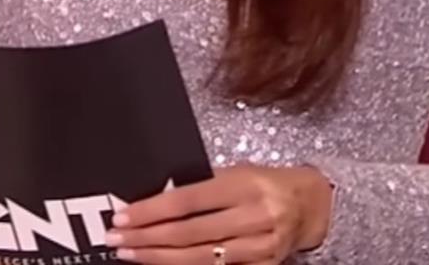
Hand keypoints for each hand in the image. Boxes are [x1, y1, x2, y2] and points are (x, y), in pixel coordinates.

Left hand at [104, 163, 333, 263]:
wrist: (311, 203)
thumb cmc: (266, 182)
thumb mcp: (237, 173)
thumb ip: (204, 187)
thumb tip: (157, 201)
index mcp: (244, 183)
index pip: (188, 199)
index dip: (152, 209)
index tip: (123, 215)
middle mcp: (253, 215)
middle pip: (189, 233)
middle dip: (147, 238)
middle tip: (117, 239)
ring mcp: (260, 246)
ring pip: (200, 258)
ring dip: (159, 258)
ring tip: (131, 254)